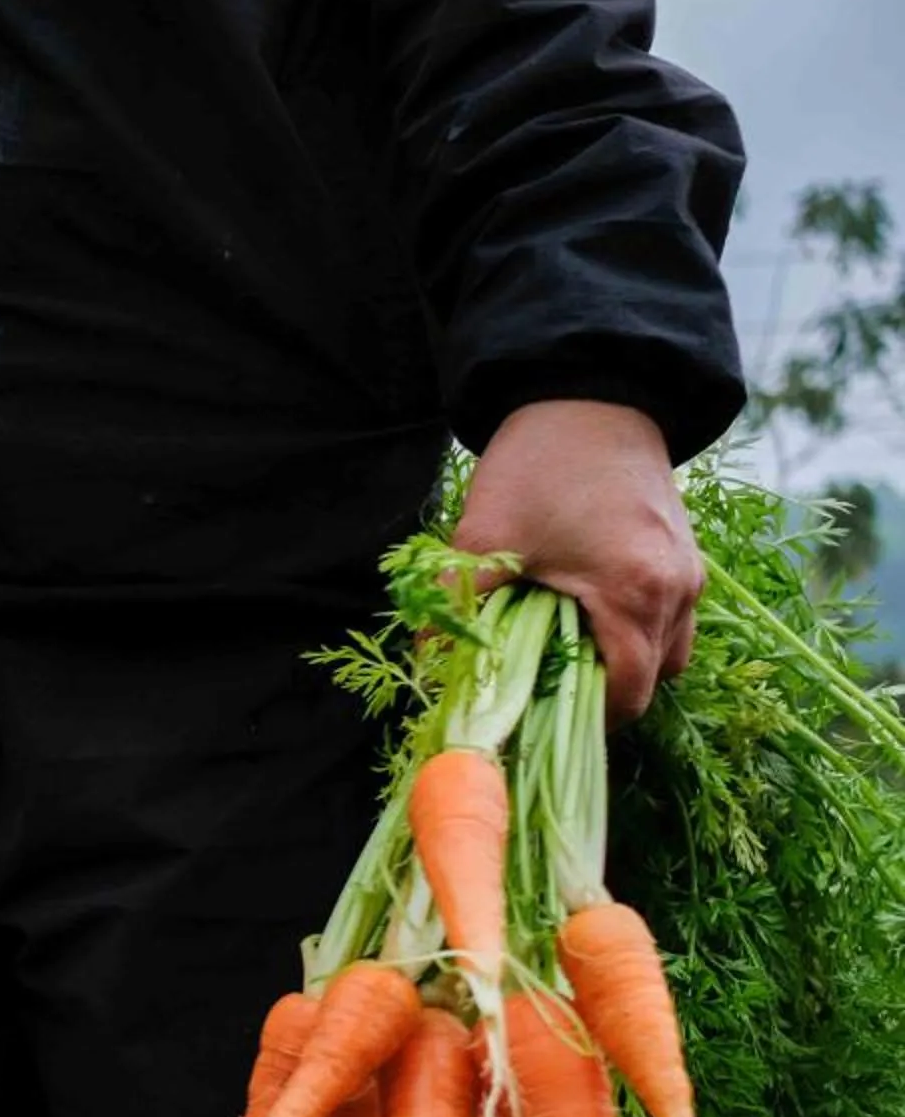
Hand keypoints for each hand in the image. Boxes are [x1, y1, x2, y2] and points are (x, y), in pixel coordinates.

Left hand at [452, 399, 699, 724]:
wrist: (589, 395)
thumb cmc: (539, 467)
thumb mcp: (483, 540)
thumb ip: (453, 608)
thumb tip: (427, 670)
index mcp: (635, 594)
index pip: (627, 697)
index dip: (581, 720)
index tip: (533, 717)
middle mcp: (678, 591)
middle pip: (651, 681)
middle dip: (598, 694)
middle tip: (542, 686)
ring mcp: (690, 573)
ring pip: (667, 652)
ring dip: (621, 664)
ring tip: (563, 652)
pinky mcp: (685, 556)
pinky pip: (672, 619)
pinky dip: (635, 632)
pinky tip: (584, 616)